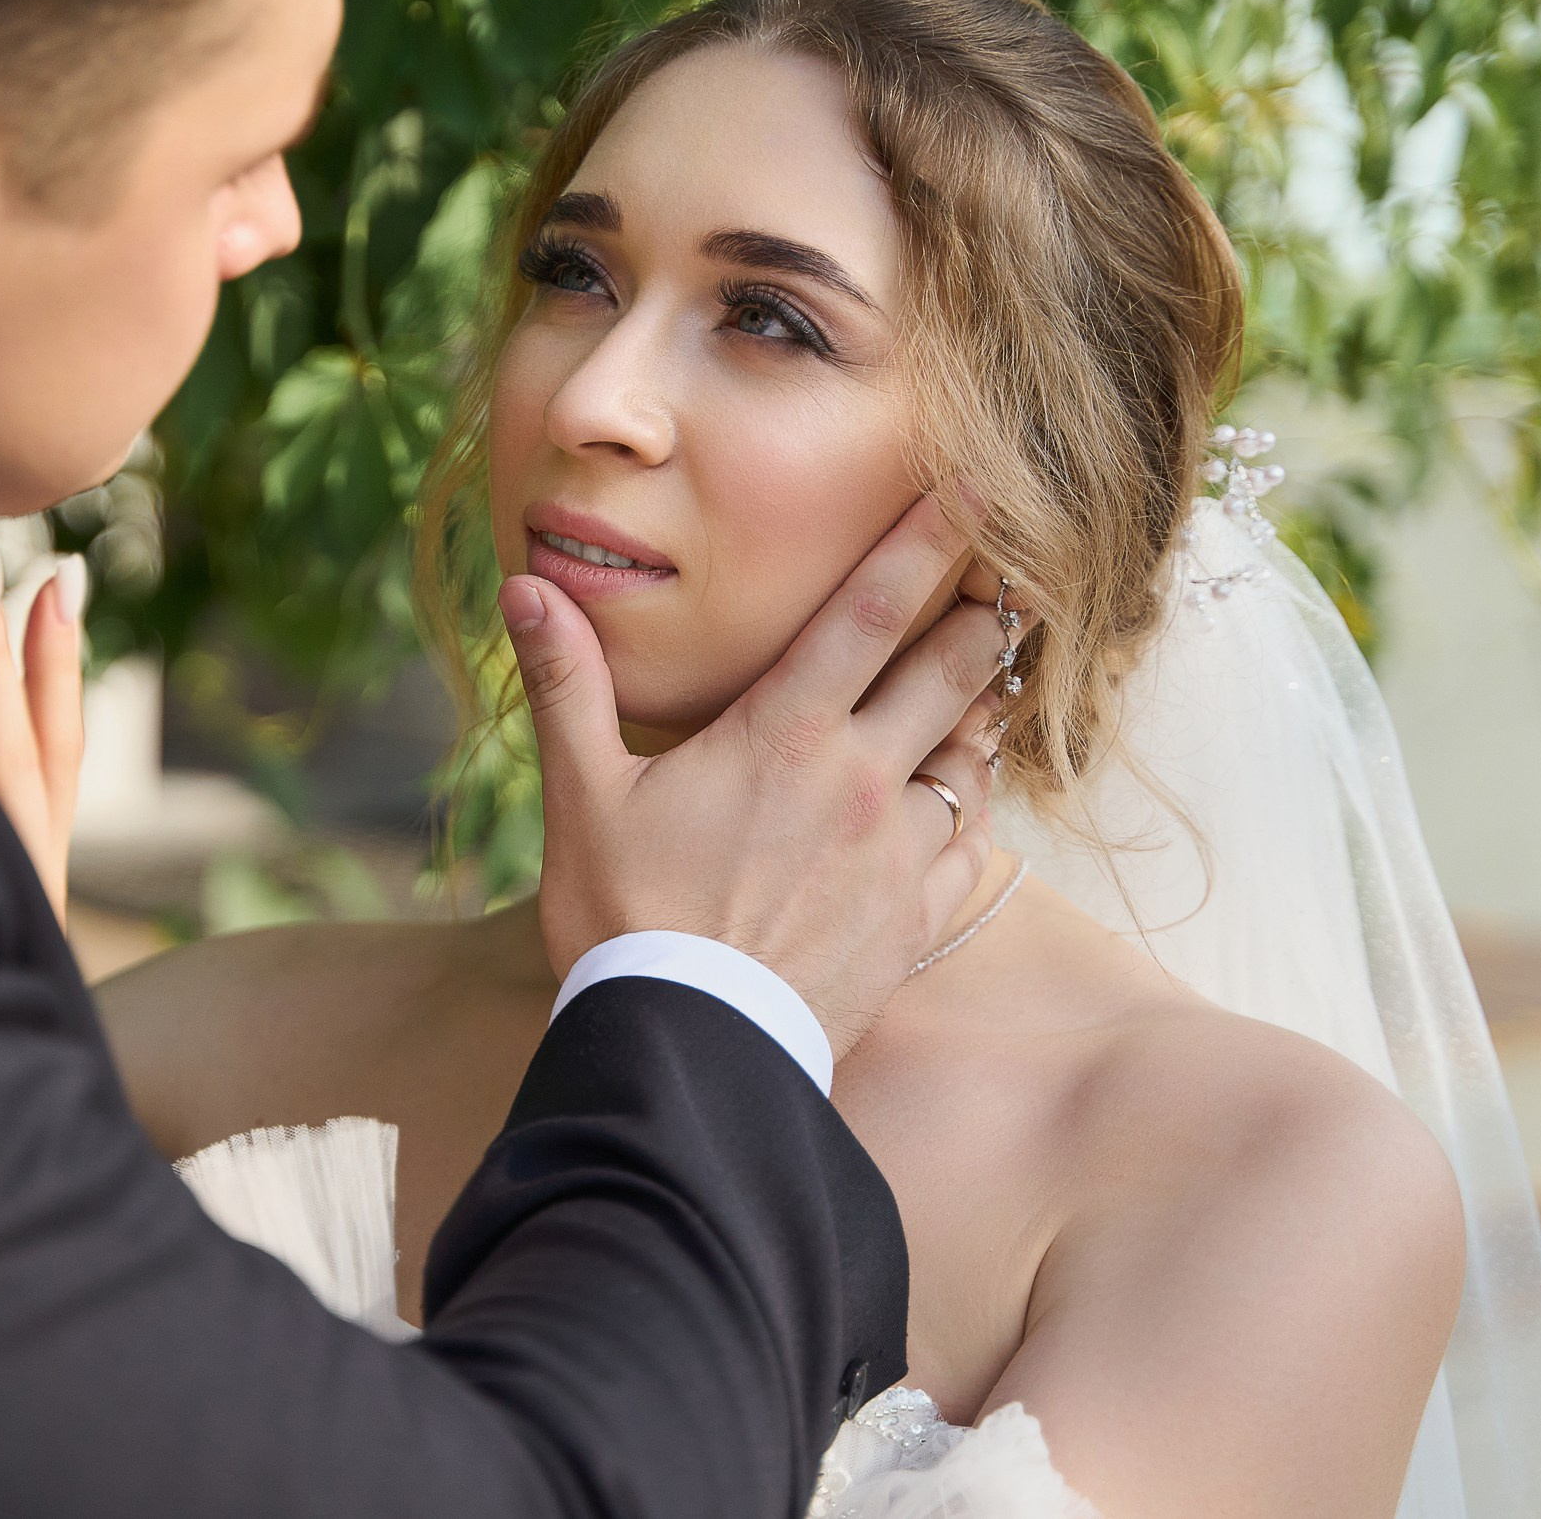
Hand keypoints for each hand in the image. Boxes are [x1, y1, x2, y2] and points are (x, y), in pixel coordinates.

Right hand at [505, 495, 1013, 1059]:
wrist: (687, 1052)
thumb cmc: (627, 922)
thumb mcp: (583, 798)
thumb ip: (567, 683)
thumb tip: (525, 586)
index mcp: (783, 734)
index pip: (871, 610)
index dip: (926, 539)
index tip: (972, 488)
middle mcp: (859, 780)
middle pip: (952, 669)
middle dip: (987, 612)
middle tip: (1016, 569)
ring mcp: (897, 853)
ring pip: (973, 754)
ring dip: (982, 709)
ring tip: (989, 676)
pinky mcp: (914, 918)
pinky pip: (974, 843)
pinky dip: (975, 804)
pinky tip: (964, 793)